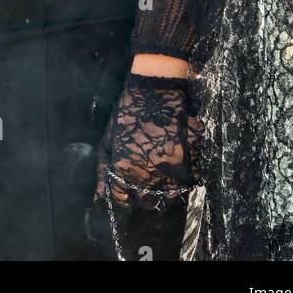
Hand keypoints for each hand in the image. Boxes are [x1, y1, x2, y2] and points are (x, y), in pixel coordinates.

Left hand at [93, 72, 201, 259]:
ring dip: (164, 191)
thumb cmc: (130, 111)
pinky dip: (183, 180)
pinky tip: (176, 166)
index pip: (123, 201)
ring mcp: (173, 171)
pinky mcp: (193, 162)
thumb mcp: (110, 138)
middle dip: (144, 196)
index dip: (124, 197)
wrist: (158, 88)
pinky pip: (189, 183)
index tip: (127, 192)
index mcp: (126, 170)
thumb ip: (105, 171)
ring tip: (162, 177)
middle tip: (145, 182)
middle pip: (147, 203)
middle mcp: (149, 176)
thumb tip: (99, 197)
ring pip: (169, 198)